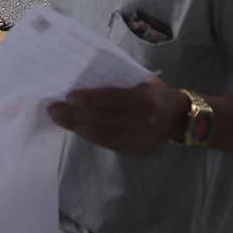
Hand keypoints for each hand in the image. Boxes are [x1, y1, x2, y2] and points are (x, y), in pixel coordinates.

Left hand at [48, 79, 186, 155]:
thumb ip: (118, 82)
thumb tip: (83, 81)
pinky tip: (76, 128)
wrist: (178, 118)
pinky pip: (107, 143)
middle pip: (102, 118)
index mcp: (146, 98)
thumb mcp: (143, 81)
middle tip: (54, 109)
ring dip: (77, 126)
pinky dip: (89, 135)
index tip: (69, 96)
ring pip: (101, 134)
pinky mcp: (135, 151)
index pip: (112, 98)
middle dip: (75, 114)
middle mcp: (144, 120)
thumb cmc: (155, 93)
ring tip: (59, 119)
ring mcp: (141, 139)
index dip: (89, 98)